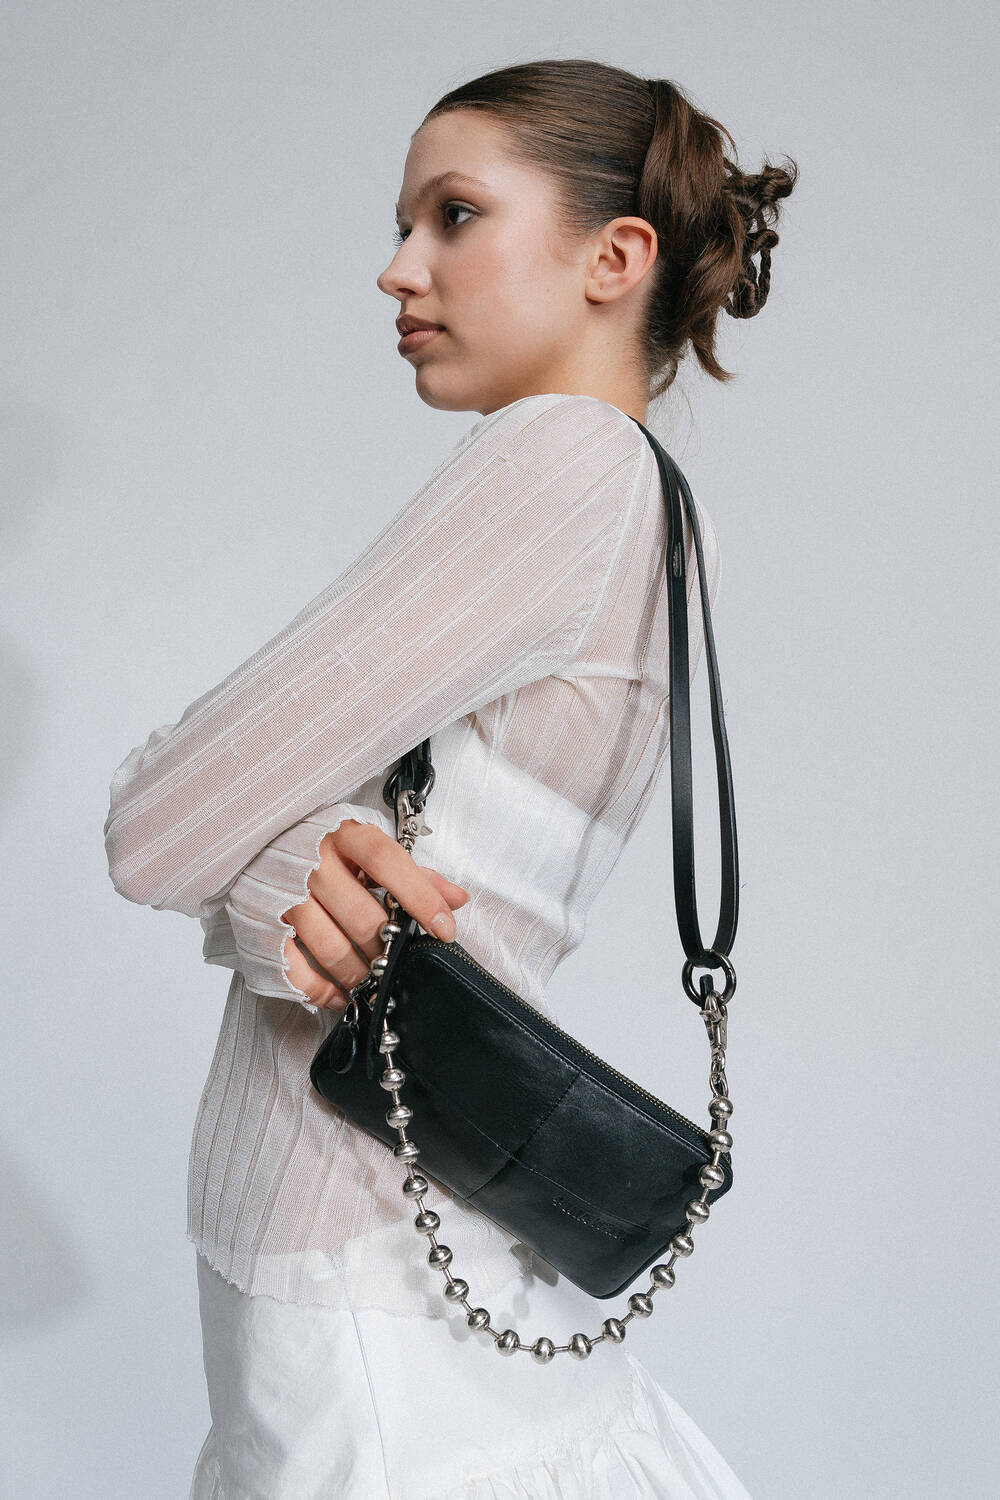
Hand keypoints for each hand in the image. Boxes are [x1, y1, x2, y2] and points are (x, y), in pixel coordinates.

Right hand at [279, 819, 468, 1009]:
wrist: (259, 848)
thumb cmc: (324, 850)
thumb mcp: (368, 851)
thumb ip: (413, 874)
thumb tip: (456, 899)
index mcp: (344, 835)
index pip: (387, 861)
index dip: (420, 896)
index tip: (445, 929)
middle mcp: (312, 862)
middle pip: (362, 915)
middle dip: (388, 947)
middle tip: (399, 960)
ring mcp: (283, 895)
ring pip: (330, 947)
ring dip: (359, 973)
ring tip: (372, 979)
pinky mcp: (263, 925)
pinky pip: (296, 967)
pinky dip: (323, 989)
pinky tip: (340, 994)